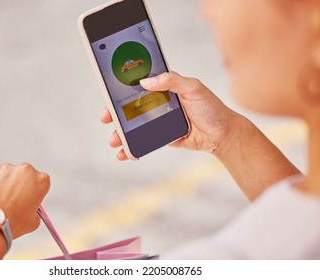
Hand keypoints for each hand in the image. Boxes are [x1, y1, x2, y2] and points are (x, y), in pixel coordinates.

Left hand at [0, 163, 49, 238]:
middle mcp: (25, 170)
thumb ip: (34, 212)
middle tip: (13, 201)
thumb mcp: (33, 222)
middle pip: (25, 176)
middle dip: (20, 186)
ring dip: (5, 185)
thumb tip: (28, 210)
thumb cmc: (11, 223)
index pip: (41, 183)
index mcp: (41, 180)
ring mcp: (6, 169)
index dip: (35, 192)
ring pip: (7, 176)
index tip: (29, 200)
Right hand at [101, 71, 238, 159]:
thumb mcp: (194, 88)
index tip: (110, 94)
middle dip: (116, 114)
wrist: (222, 135)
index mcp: (164, 87)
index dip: (122, 89)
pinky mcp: (161, 136)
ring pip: (134, 125)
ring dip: (121, 133)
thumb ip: (171, 80)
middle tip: (106, 119)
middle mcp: (159, 102)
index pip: (139, 85)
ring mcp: (159, 120)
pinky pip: (143, 141)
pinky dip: (132, 148)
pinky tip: (124, 153)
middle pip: (131, 107)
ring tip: (114, 140)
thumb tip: (145, 81)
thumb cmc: (211, 107)